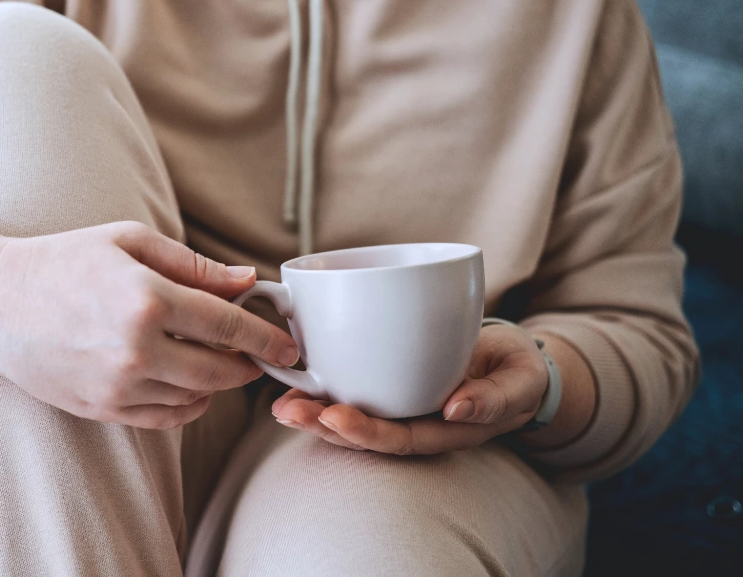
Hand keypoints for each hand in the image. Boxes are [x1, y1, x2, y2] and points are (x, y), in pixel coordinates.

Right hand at [0, 221, 301, 429]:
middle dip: (248, 363)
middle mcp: (136, 349)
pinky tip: (184, 380)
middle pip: (221, 371)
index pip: (229, 325)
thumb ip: (191, 264)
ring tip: (215, 359)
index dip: (267, 336)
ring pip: (198, 399)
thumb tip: (246, 282)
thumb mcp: (126, 241)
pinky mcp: (104, 409)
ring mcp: (119, 386)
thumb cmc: (60, 261)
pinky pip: (168, 417)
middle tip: (258, 353)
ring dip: (218, 383)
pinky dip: (188, 403)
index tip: (287, 343)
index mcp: (146, 299)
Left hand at [269, 321, 547, 454]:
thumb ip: (494, 397)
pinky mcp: (388, 378)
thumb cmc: (516, 372)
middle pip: (365, 432)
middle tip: (288, 412)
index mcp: (445, 429)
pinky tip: (293, 376)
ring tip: (280, 405)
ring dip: (313, 410)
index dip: (365, 433)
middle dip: (323, 425)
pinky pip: (353, 387)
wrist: (513, 360)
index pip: (400, 438)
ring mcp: (400, 403)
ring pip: (352, 413)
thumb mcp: (520, 382)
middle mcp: (416, 421)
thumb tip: (456, 410)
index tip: (334, 418)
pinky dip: (322, 384)